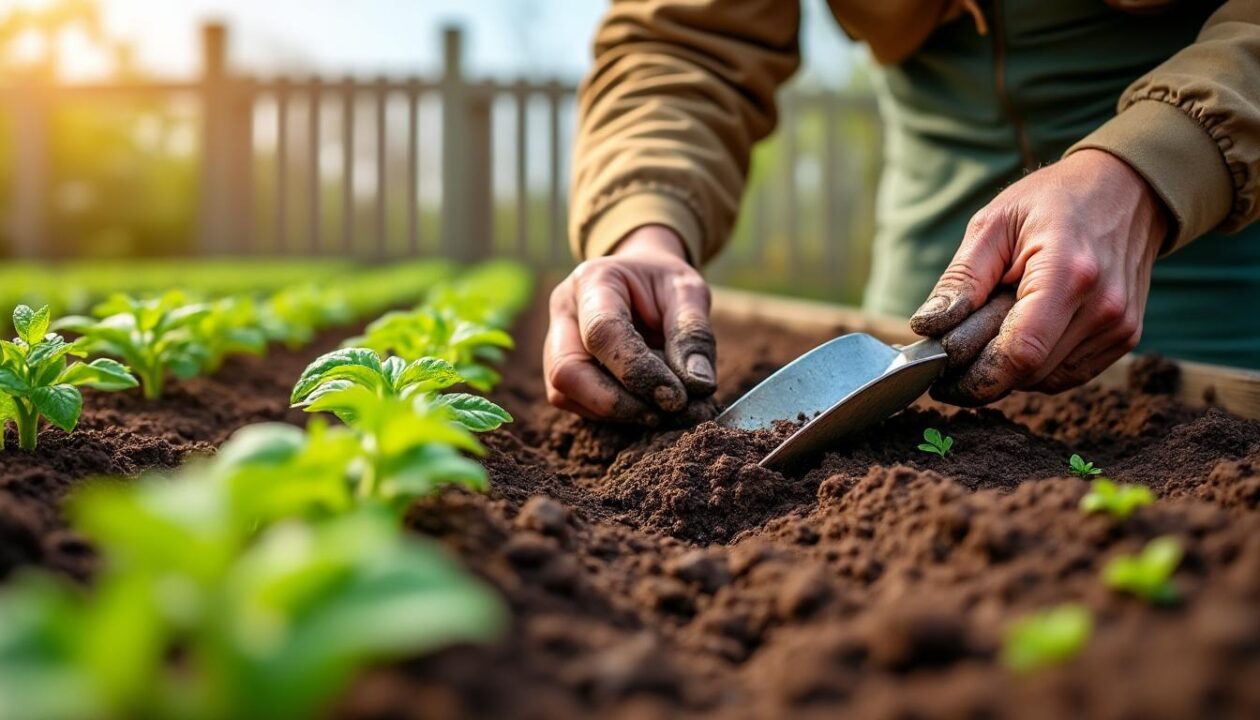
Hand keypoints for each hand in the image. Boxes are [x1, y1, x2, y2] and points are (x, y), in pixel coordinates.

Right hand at [544, 225, 716, 423]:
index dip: (638, 371)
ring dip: (617, 412)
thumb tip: (698, 385)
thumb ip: (694, 334)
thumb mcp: (688, 292)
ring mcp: (555, 343)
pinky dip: (612, 415)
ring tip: (662, 410)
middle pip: (568, 370)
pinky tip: (645, 406)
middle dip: (619, 402)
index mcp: (592, 280)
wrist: (642, 282)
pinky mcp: (561, 372)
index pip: (602, 332)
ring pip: (564, 393)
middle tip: (668, 411)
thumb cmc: (663, 284)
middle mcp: (563, 312)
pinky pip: (574, 404)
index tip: (677, 398)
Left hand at [910, 149, 1169, 404]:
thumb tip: (927, 328)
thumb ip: (961, 279)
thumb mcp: (994, 223)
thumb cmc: (1053, 200)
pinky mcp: (1125, 337)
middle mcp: (1102, 308)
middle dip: (983, 370)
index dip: (974, 378)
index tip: (940, 380)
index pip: (1019, 354)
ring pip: (1044, 381)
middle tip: (955, 348)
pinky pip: (1066, 374)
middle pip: (1027, 373)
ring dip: (1009, 368)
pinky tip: (1024, 329)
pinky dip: (1036, 366)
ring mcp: (1119, 327)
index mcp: (1068, 275)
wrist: (1125, 190)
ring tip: (996, 323)